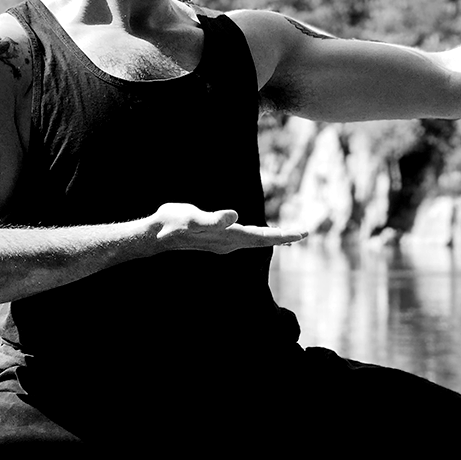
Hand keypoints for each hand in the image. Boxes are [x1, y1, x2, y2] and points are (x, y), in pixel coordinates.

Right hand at [152, 203, 307, 252]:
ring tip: (290, 235)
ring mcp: (223, 242)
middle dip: (283, 237)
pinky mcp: (217, 238)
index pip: (262, 237)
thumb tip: (234, 216)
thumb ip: (213, 220)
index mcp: (228, 237)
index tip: (302, 232)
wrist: (155, 234)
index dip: (282, 235)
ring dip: (272, 237)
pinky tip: (258, 233)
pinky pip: (245, 237)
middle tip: (305, 232)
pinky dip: (258, 235)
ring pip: (254, 240)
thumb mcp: (192, 218)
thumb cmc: (172, 223)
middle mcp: (229, 242)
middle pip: (262, 240)